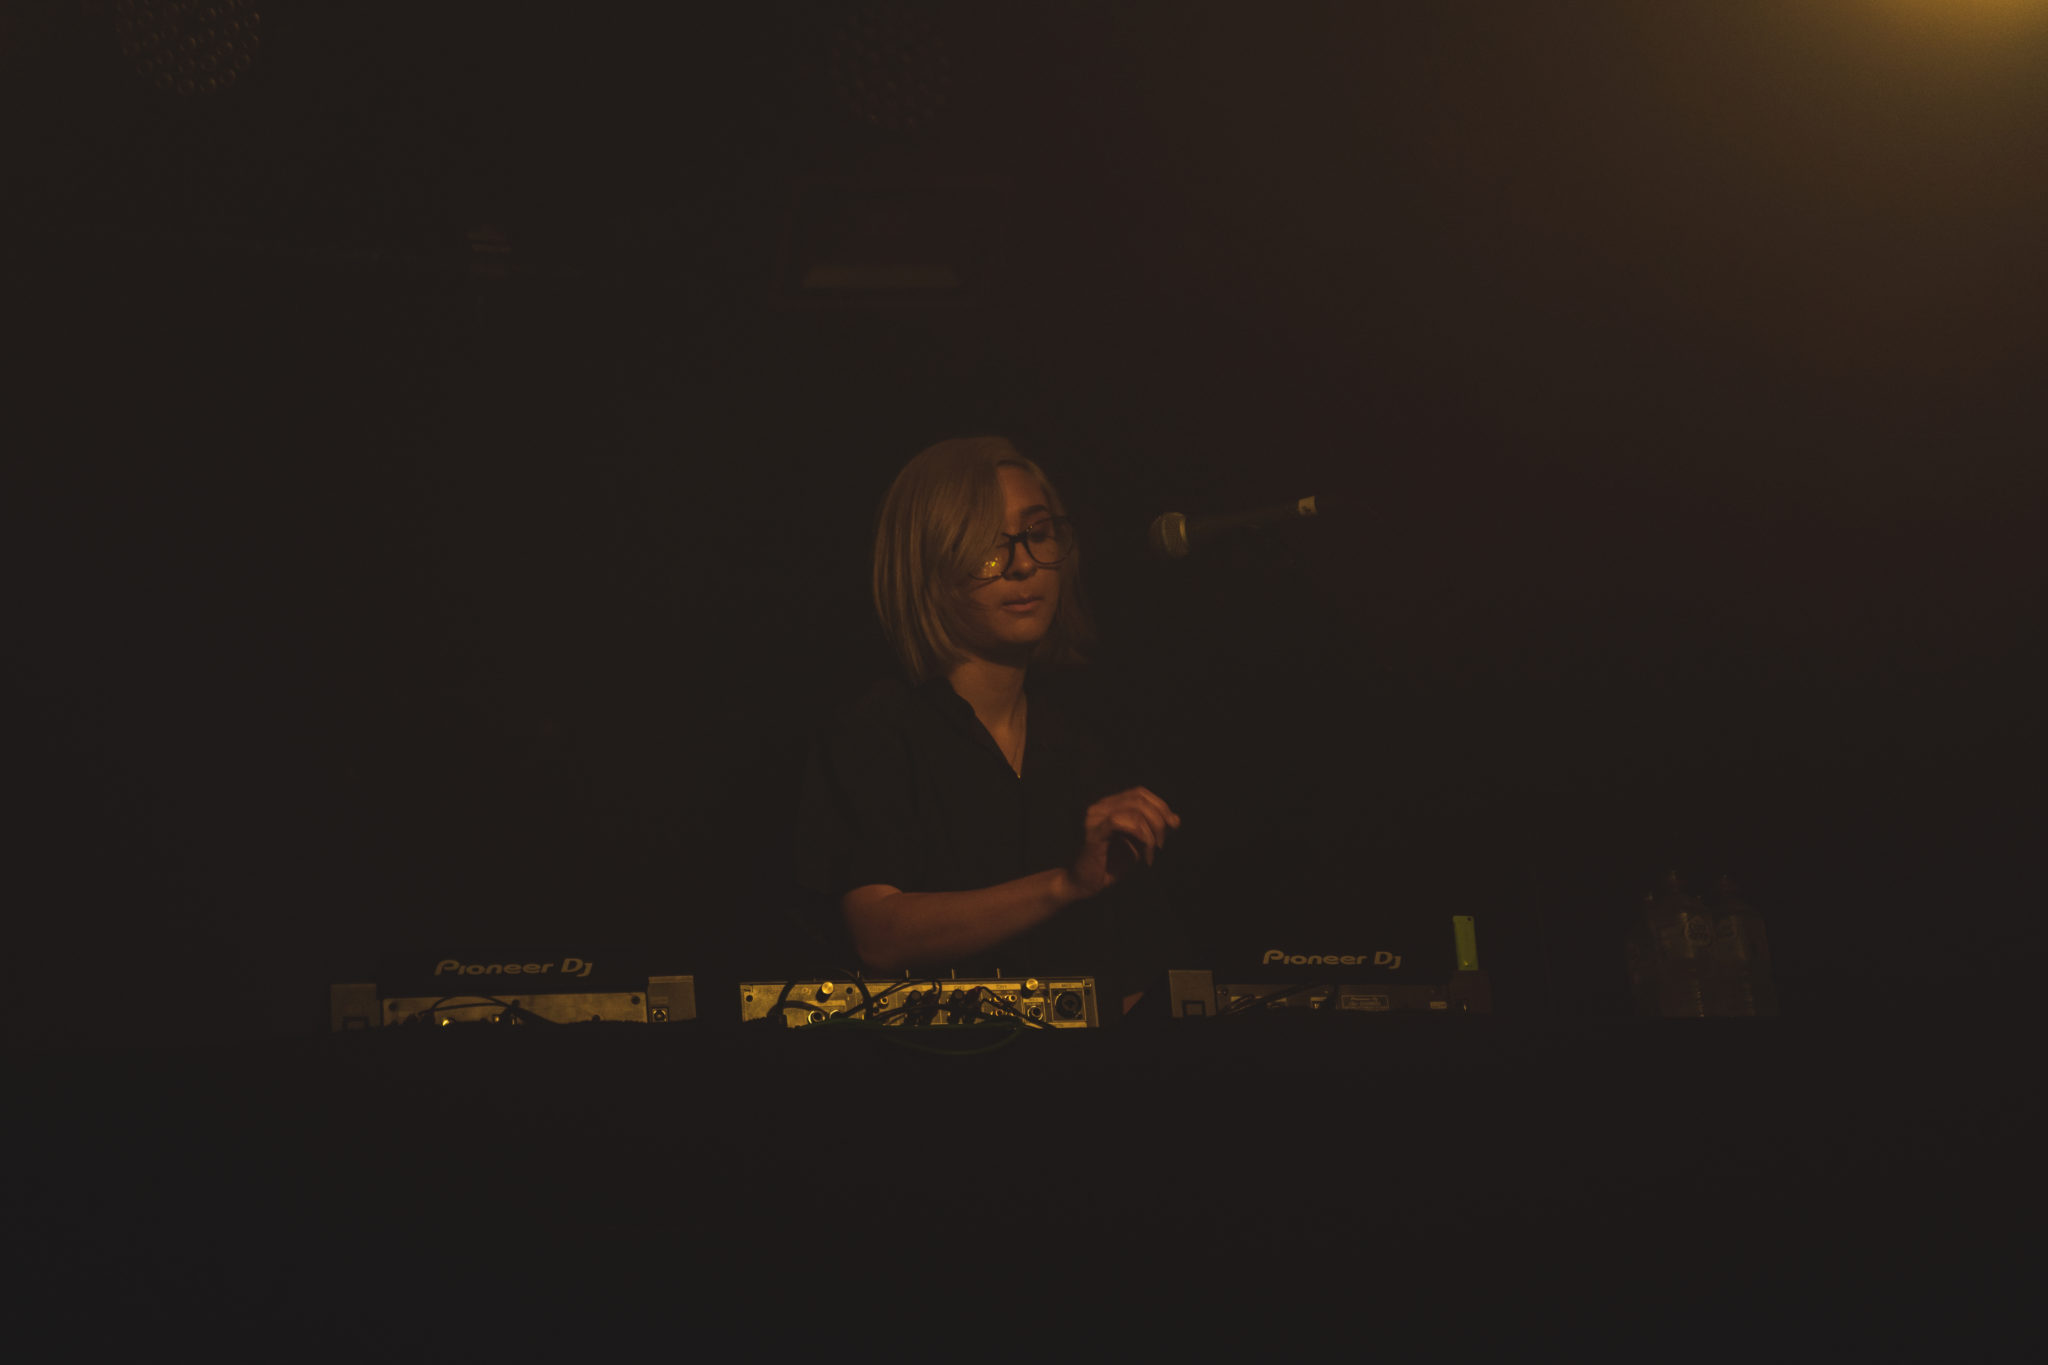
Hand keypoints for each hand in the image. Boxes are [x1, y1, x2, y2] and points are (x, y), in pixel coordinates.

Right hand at [1062, 787, 1180, 901]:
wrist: (1080, 886)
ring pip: (1134, 809)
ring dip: (1151, 832)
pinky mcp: (1092, 832)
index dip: (1160, 805)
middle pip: (1139, 798)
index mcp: (1108, 806)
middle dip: (1159, 819)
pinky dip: (1141, 837)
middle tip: (1162, 843)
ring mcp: (1094, 818)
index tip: (1173, 826)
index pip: (1139, 793)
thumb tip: (1176, 819)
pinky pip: (1121, 822)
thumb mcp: (1137, 847)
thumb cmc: (1108, 867)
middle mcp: (1099, 807)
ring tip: (1152, 853)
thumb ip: (1153, 831)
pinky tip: (1144, 856)